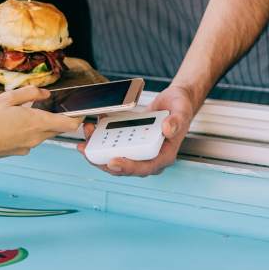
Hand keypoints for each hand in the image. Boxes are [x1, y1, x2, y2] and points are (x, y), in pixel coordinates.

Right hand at [0, 86, 81, 163]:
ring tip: (21, 112)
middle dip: (56, 117)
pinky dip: (26, 131)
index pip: (69, 124)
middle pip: (56, 128)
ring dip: (39, 123)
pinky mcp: (18, 151)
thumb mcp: (7, 98)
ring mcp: (27, 146)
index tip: (80, 110)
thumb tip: (45, 93)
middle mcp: (36, 137)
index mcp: (36, 122)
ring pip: (42, 133)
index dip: (77, 117)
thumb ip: (30, 94)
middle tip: (47, 104)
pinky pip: (30, 139)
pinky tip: (10, 124)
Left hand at [77, 84, 195, 176]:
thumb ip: (177, 121)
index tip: (112, 162)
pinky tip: (93, 126)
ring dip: (97, 149)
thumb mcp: (181, 110)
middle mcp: (149, 156)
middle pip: (122, 167)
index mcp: (163, 155)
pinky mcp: (129, 142)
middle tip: (86, 149)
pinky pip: (113, 144)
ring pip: (114, 156)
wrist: (174, 101)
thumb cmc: (180, 107)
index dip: (127, 168)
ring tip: (86, 134)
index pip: (144, 168)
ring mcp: (138, 150)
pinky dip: (100, 137)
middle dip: (102, 160)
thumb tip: (167, 129)